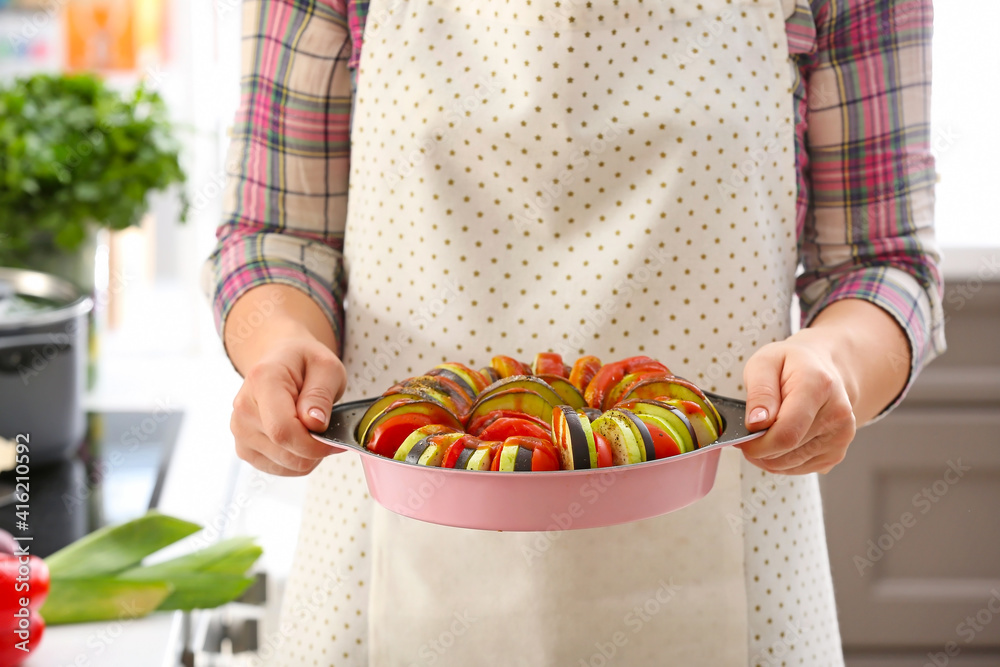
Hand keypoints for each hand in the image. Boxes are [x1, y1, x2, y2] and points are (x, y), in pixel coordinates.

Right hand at [231, 328, 347, 475]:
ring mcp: (240, 431)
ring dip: (308, 455)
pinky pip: (280, 469)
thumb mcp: (326, 367)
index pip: (283, 430)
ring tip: (311, 428)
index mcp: (262, 382)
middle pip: (285, 451)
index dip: (315, 444)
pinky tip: (300, 438)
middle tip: (328, 428)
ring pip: (286, 465)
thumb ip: (321, 394)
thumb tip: (315, 424)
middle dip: (316, 448)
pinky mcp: (244, 448)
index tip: (336, 440)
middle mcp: (244, 408)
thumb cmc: (304, 363)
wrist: (280, 360)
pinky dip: (298, 460)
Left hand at [737, 328, 856, 474]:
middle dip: (758, 448)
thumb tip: (756, 423)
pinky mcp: (836, 453)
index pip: (787, 433)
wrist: (823, 368)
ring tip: (762, 434)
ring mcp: (841, 436)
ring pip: (790, 465)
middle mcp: (837, 414)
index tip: (741, 439)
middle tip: (748, 433)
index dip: (758, 443)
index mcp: (818, 386)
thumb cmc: (792, 364)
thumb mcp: (765, 363)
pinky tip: (779, 440)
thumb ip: (759, 392)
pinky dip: (781, 460)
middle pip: (787, 451)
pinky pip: (799, 469)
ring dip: (768, 456)